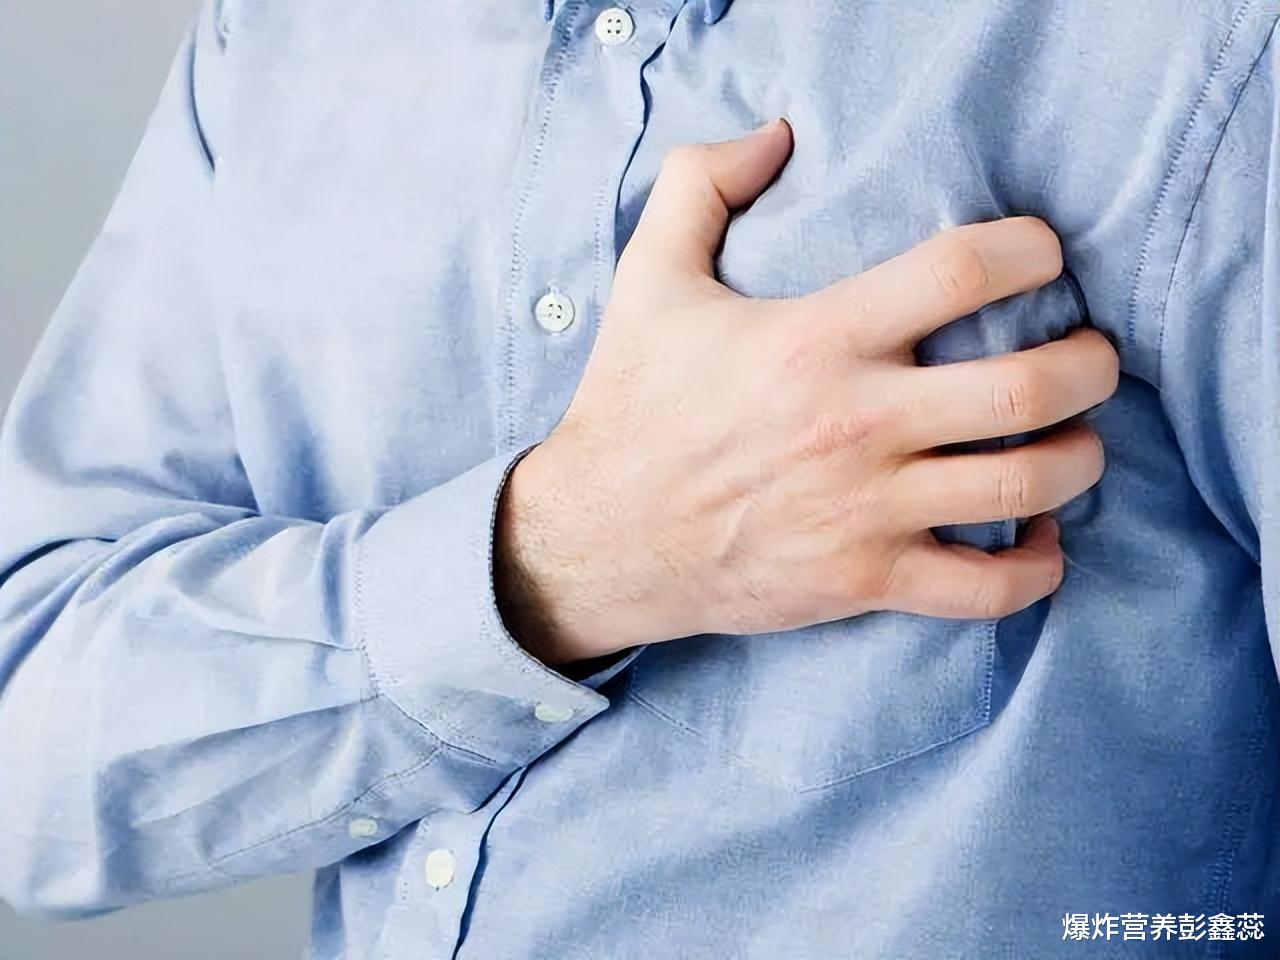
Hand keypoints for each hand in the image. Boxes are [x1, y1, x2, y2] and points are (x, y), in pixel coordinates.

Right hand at [495, 118, 1118, 667]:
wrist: (597, 537)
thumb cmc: (632, 407)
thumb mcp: (649, 280)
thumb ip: (700, 185)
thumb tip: (773, 133)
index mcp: (814, 339)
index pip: (963, 273)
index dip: (1031, 250)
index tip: (1043, 255)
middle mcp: (854, 423)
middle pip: (1026, 387)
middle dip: (1090, 365)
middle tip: (1091, 354)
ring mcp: (864, 510)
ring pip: (1023, 486)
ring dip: (1080, 460)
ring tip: (1079, 440)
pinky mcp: (862, 581)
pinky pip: (984, 588)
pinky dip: (1035, 569)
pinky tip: (1039, 539)